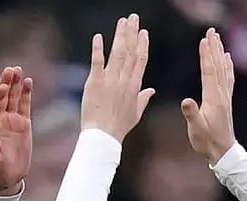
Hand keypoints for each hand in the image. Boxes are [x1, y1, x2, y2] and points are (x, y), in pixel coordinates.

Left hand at [0, 66, 32, 195]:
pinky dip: (26, 94)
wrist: (8, 177)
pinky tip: (29, 82)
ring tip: (19, 71)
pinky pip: (25, 106)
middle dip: (7, 83)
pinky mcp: (23, 124)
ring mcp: (12, 120)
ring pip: (14, 98)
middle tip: (11, 70)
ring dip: (16, 85)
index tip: (3, 86)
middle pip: (3, 97)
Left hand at [80, 14, 155, 141]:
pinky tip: (98, 36)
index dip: (142, 44)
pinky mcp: (94, 82)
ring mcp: (110, 80)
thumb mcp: (136, 113)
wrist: (103, 136)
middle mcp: (124, 80)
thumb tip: (152, 90)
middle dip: (132, 33)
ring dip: (120, 35)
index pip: (140, 60)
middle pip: (130, 51)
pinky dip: (98, 49)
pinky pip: (97, 62)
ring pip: (117, 53)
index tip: (143, 32)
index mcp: (135, 86)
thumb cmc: (119, 127)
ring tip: (122, 21)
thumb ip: (144, 99)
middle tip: (133, 18)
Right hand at [181, 28, 235, 164]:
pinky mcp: (226, 100)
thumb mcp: (196, 129)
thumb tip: (186, 101)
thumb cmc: (206, 141)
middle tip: (211, 31)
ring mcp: (225, 96)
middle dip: (214, 48)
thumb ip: (191, 114)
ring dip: (220, 53)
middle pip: (218, 66)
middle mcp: (221, 94)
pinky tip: (227, 58)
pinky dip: (227, 65)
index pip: (209, 72)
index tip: (204, 40)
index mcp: (213, 99)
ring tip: (218, 39)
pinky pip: (228, 78)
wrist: (222, 152)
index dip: (206, 55)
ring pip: (223, 69)